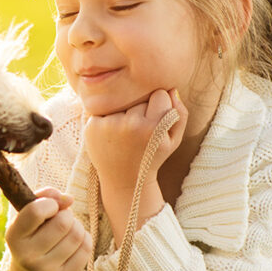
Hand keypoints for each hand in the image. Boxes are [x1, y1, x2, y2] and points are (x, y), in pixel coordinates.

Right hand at [6, 187, 91, 270]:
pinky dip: (84, 238)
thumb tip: (69, 199)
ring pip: (77, 234)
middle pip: (63, 222)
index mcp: (13, 237)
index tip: (50, 206)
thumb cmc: (33, 231)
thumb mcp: (29, 212)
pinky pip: (86, 247)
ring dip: (76, 226)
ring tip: (66, 230)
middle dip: (66, 214)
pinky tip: (73, 242)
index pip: (36, 211)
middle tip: (60, 219)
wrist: (33, 269)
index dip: (49, 203)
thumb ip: (45, 196)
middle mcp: (27, 257)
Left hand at [83, 89, 187, 246]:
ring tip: (125, 133)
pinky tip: (111, 133)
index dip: (160, 105)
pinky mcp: (92, 126)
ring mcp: (109, 125)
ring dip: (124, 110)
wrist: (124, 181)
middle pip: (140, 96)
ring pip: (122, 100)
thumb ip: (180, 114)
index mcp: (154, 128)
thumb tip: (170, 89)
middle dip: (141, 108)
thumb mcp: (173, 141)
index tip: (155, 120)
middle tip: (139, 131)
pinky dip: (107, 116)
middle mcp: (131, 125)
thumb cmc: (152, 157)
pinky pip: (104, 107)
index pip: (160, 94)